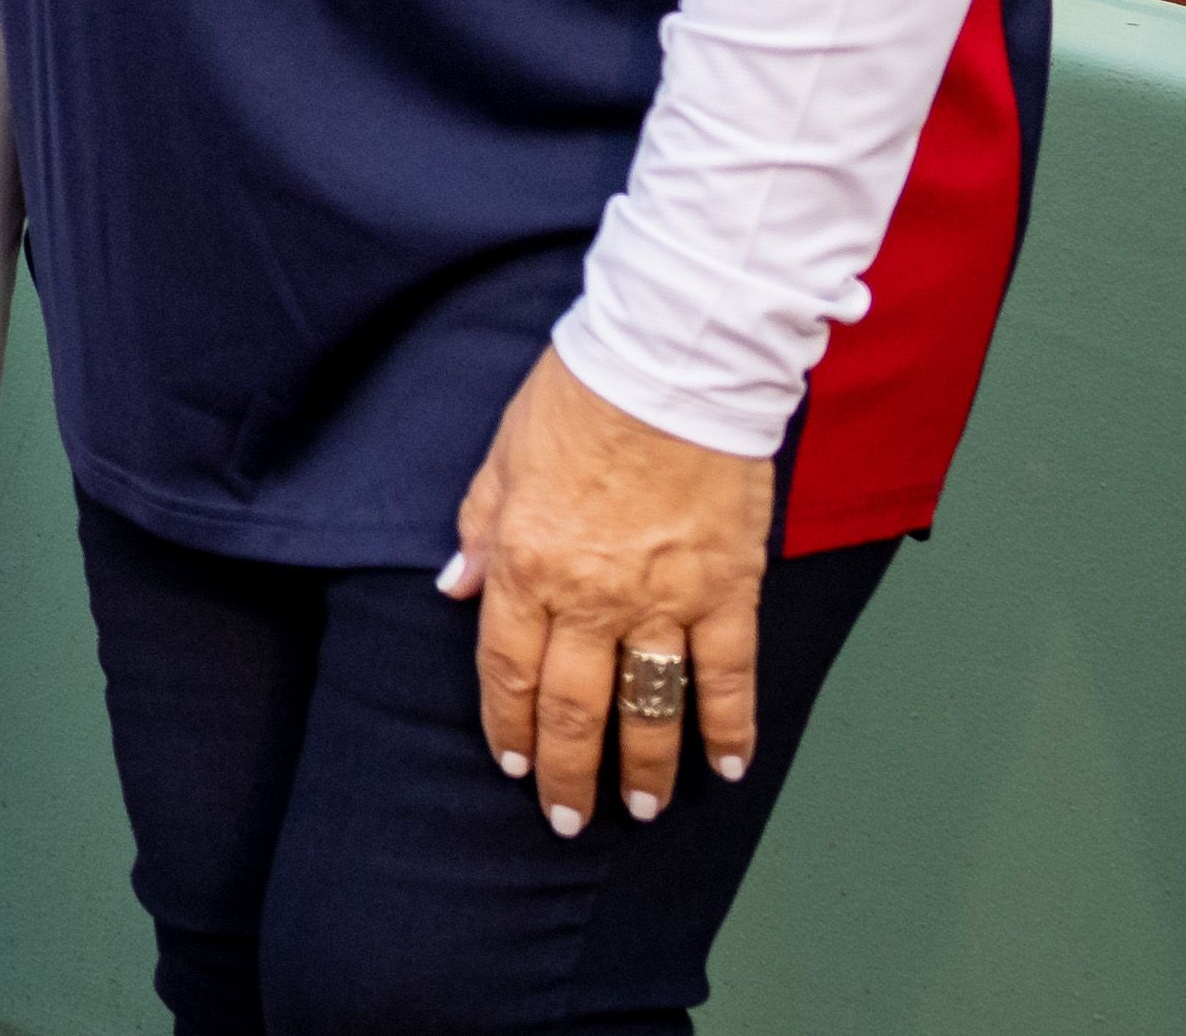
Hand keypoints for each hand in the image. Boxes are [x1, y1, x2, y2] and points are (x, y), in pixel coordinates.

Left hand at [446, 346, 771, 833]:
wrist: (669, 365)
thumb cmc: (578, 399)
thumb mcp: (502, 458)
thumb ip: (480, 529)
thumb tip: (455, 587)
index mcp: (526, 563)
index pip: (508, 669)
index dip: (508, 725)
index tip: (512, 765)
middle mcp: (590, 596)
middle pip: (573, 706)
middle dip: (567, 772)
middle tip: (568, 819)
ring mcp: (664, 599)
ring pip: (649, 705)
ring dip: (646, 764)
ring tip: (643, 809)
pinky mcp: (728, 589)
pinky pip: (730, 674)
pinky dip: (730, 726)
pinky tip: (728, 766)